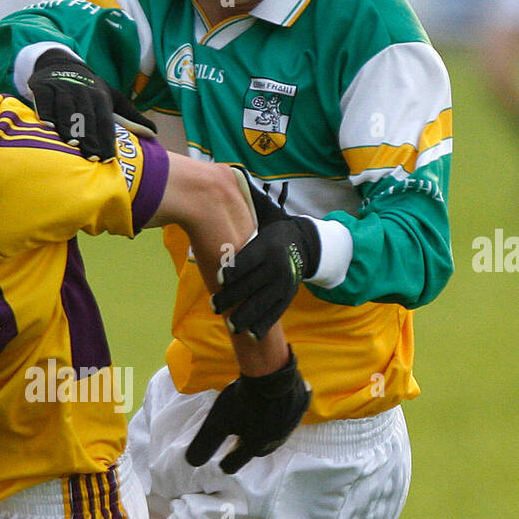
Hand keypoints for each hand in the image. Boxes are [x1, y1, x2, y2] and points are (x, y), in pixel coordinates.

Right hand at [26, 48, 154, 160]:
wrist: (60, 63)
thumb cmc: (89, 89)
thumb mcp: (111, 98)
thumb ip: (130, 117)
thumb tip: (154, 133)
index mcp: (100, 97)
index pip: (105, 121)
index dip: (106, 140)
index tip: (107, 159)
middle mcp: (82, 92)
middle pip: (86, 118)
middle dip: (90, 138)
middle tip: (91, 158)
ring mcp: (62, 89)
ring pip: (66, 110)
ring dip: (68, 128)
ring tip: (71, 144)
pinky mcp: (44, 87)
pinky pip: (45, 102)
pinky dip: (46, 113)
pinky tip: (48, 128)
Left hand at [185, 350, 311, 473]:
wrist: (272, 372)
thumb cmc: (244, 398)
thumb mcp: (219, 421)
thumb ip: (206, 443)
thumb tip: (192, 462)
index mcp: (256, 445)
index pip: (238, 461)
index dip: (228, 463)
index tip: (223, 465)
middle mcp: (276, 439)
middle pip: (260, 450)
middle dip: (249, 450)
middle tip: (240, 445)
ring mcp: (291, 423)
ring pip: (278, 434)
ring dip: (267, 434)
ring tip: (259, 428)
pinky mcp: (301, 406)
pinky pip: (291, 416)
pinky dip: (282, 416)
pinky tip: (278, 409)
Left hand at [212, 214, 320, 339]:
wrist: (304, 245)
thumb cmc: (270, 233)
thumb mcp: (261, 219)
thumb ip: (242, 211)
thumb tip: (225, 182)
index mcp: (267, 246)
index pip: (248, 260)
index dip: (233, 271)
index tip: (219, 280)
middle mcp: (278, 266)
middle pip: (251, 285)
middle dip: (231, 298)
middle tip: (214, 306)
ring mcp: (284, 283)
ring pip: (262, 303)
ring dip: (245, 316)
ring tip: (230, 325)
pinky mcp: (288, 296)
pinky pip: (275, 313)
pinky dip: (263, 325)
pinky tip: (250, 335)